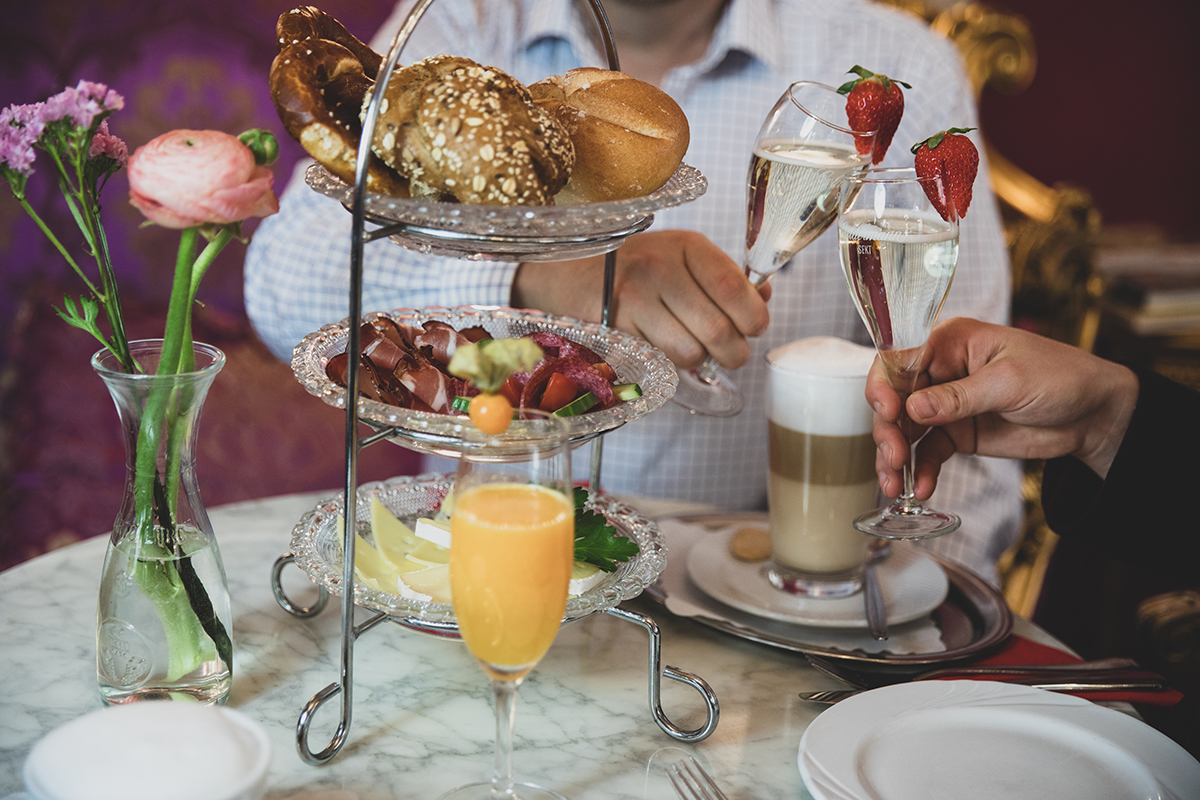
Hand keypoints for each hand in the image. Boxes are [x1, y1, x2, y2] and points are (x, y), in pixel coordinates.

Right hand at [512, 229, 770, 369]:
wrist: (574, 275)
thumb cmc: (641, 267)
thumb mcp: (685, 257)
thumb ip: (726, 277)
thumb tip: (764, 298)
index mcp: (685, 246)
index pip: (733, 287)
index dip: (754, 317)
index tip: (755, 326)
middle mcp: (659, 270)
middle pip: (718, 331)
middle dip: (734, 351)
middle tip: (731, 352)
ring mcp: (634, 302)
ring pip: (691, 354)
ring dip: (701, 360)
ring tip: (695, 347)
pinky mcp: (617, 332)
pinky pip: (662, 363)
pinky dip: (672, 364)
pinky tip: (667, 347)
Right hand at [867, 317, 1139, 498]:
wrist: (1094, 415)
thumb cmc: (1061, 377)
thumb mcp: (1010, 383)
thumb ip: (959, 397)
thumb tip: (913, 408)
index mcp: (951, 343)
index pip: (899, 358)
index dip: (884, 385)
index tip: (887, 411)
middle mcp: (941, 371)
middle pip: (895, 398)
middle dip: (888, 430)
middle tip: (894, 458)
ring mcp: (946, 405)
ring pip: (904, 429)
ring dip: (895, 457)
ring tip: (896, 483)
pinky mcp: (956, 433)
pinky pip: (927, 453)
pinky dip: (921, 471)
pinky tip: (921, 488)